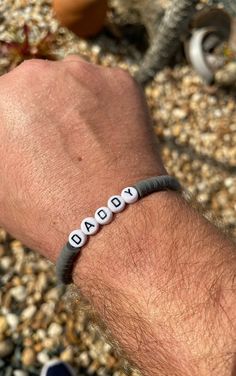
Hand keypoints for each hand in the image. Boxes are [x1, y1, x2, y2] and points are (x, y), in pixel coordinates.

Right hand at [0, 56, 164, 259]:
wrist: (111, 222)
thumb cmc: (45, 212)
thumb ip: (3, 146)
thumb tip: (14, 140)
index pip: (5, 106)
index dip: (17, 130)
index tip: (31, 146)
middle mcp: (34, 74)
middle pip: (36, 89)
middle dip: (43, 113)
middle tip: (59, 148)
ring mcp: (81, 72)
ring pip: (73, 85)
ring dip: (75, 107)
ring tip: (88, 147)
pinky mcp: (120, 81)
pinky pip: (107, 90)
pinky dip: (108, 110)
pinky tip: (110, 141)